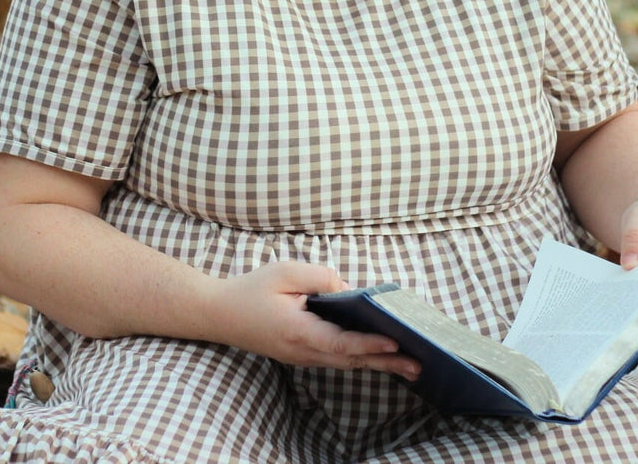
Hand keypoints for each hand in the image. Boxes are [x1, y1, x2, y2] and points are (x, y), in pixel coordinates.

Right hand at [206, 261, 420, 379]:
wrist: (220, 314)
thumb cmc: (252, 290)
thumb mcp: (285, 272)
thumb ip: (321, 279)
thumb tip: (351, 292)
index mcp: (298, 331)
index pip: (340, 342)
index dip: (368, 343)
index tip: (394, 342)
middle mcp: (302, 351)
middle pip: (350, 360)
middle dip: (385, 362)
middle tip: (418, 365)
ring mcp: (302, 357)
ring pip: (346, 364)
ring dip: (377, 364)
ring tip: (409, 366)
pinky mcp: (302, 355)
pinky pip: (337, 360)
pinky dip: (361, 359)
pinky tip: (380, 357)